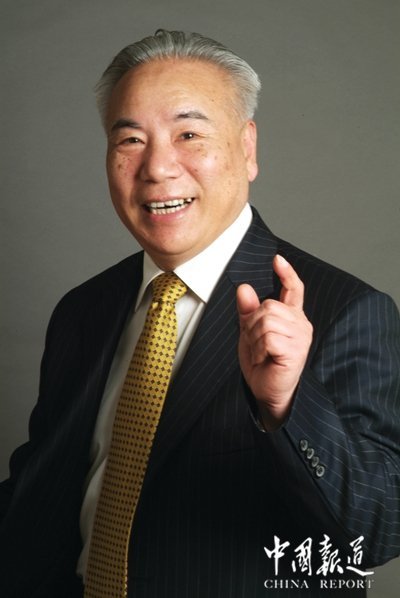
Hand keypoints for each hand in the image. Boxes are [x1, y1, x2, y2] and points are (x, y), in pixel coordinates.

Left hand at [237, 254, 312, 429]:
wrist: (268, 393)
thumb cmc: (262, 365)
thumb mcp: (249, 334)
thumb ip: (248, 312)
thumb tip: (243, 288)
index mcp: (291, 317)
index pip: (294, 289)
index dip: (286, 273)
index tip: (277, 259)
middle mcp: (300, 324)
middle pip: (268, 306)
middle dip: (252, 325)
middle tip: (255, 345)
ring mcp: (300, 337)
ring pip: (266, 320)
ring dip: (254, 338)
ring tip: (259, 353)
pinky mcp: (296, 350)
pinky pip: (269, 337)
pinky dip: (258, 349)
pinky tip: (262, 359)